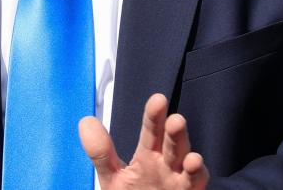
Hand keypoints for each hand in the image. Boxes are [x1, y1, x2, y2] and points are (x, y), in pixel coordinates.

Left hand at [79, 93, 208, 189]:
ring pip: (186, 161)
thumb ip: (102, 153)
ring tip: (187, 148)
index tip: (158, 100)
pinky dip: (196, 173)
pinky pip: (195, 182)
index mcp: (149, 155)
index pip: (152, 131)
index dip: (154, 116)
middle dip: (174, 131)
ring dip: (187, 152)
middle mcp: (167, 164)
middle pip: (172, 143)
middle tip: (175, 119)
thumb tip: (86, 121)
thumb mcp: (113, 177)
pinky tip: (193, 163)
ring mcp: (179, 179)